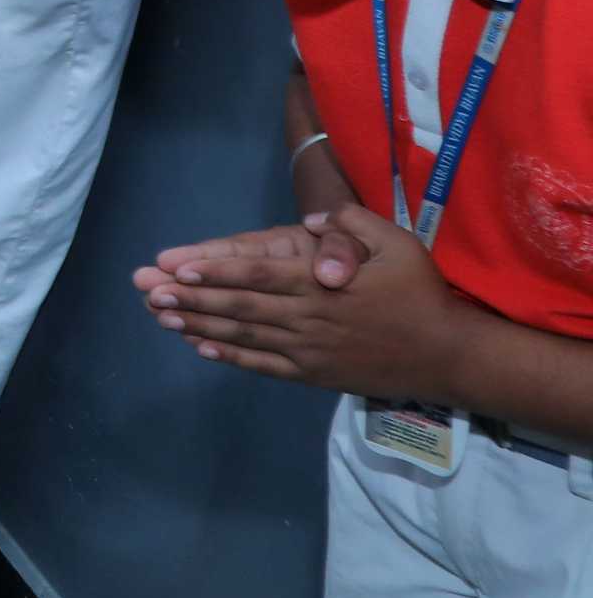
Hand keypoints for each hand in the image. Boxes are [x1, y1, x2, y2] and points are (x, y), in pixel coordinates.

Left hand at [138, 207, 468, 394]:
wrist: (449, 355)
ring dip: (200, 325)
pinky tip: (202, 347)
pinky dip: (231, 356)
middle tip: (148, 290)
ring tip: (161, 316)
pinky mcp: (315, 374)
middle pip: (239, 306)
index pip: (258, 275)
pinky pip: (265, 365)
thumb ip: (351, 224)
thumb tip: (311, 222)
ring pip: (244, 336)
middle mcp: (308, 318)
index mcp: (321, 284)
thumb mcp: (396, 243)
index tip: (178, 267)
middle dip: (190, 297)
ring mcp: (309, 350)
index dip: (215, 271)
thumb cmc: (420, 293)